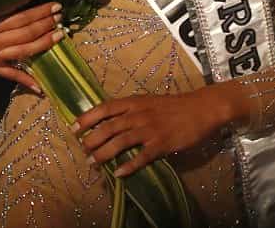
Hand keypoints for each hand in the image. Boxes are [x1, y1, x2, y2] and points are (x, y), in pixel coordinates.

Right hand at [0, 0, 64, 94]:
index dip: (38, 12)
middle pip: (25, 33)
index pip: (19, 17)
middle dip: (45, 24)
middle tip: (61, 16)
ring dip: (42, 44)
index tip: (54, 5)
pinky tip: (40, 86)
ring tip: (59, 36)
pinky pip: (9, 76)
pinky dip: (25, 81)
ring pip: (22, 52)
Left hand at [71, 88, 236, 177]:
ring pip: (121, 141)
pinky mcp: (162, 143)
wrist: (200, 108)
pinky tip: (119, 173)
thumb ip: (130, 110)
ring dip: (104, 153)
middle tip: (82, 150)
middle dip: (92, 139)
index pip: (105, 108)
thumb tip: (109, 120)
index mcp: (134, 102)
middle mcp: (139, 114)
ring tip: (93, 162)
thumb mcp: (148, 102)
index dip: (88, 117)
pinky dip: (129, 165)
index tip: (73, 127)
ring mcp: (150, 129)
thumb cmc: (173, 106)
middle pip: (109, 126)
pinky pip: (142, 157)